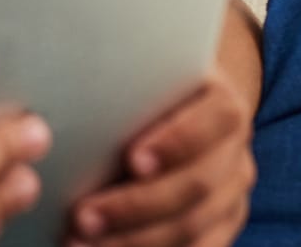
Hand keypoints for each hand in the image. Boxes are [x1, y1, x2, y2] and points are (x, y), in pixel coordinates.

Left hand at [67, 69, 254, 246]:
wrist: (183, 106)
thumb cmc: (146, 82)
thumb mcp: (143, 70)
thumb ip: (121, 79)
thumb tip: (66, 79)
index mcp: (222, 104)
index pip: (213, 120)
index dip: (176, 142)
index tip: (131, 160)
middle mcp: (234, 153)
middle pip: (196, 186)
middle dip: (135, 206)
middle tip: (81, 217)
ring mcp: (232, 196)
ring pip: (192, 229)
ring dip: (133, 240)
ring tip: (78, 243)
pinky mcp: (221, 226)